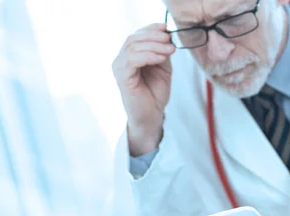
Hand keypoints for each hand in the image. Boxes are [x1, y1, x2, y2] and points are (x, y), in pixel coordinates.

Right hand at [112, 23, 175, 155]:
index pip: (136, 35)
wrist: (151, 115)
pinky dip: (149, 56)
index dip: (150, 29)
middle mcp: (121, 60)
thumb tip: (167, 36)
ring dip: (154, 45)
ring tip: (170, 50)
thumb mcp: (163, 68)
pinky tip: (161, 58)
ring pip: (133, 47)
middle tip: (170, 39)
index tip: (166, 27)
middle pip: (134, 38)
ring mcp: (119, 68)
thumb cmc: (155, 93)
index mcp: (130, 56)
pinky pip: (133, 60)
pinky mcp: (122, 77)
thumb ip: (162, 53)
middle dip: (154, 36)